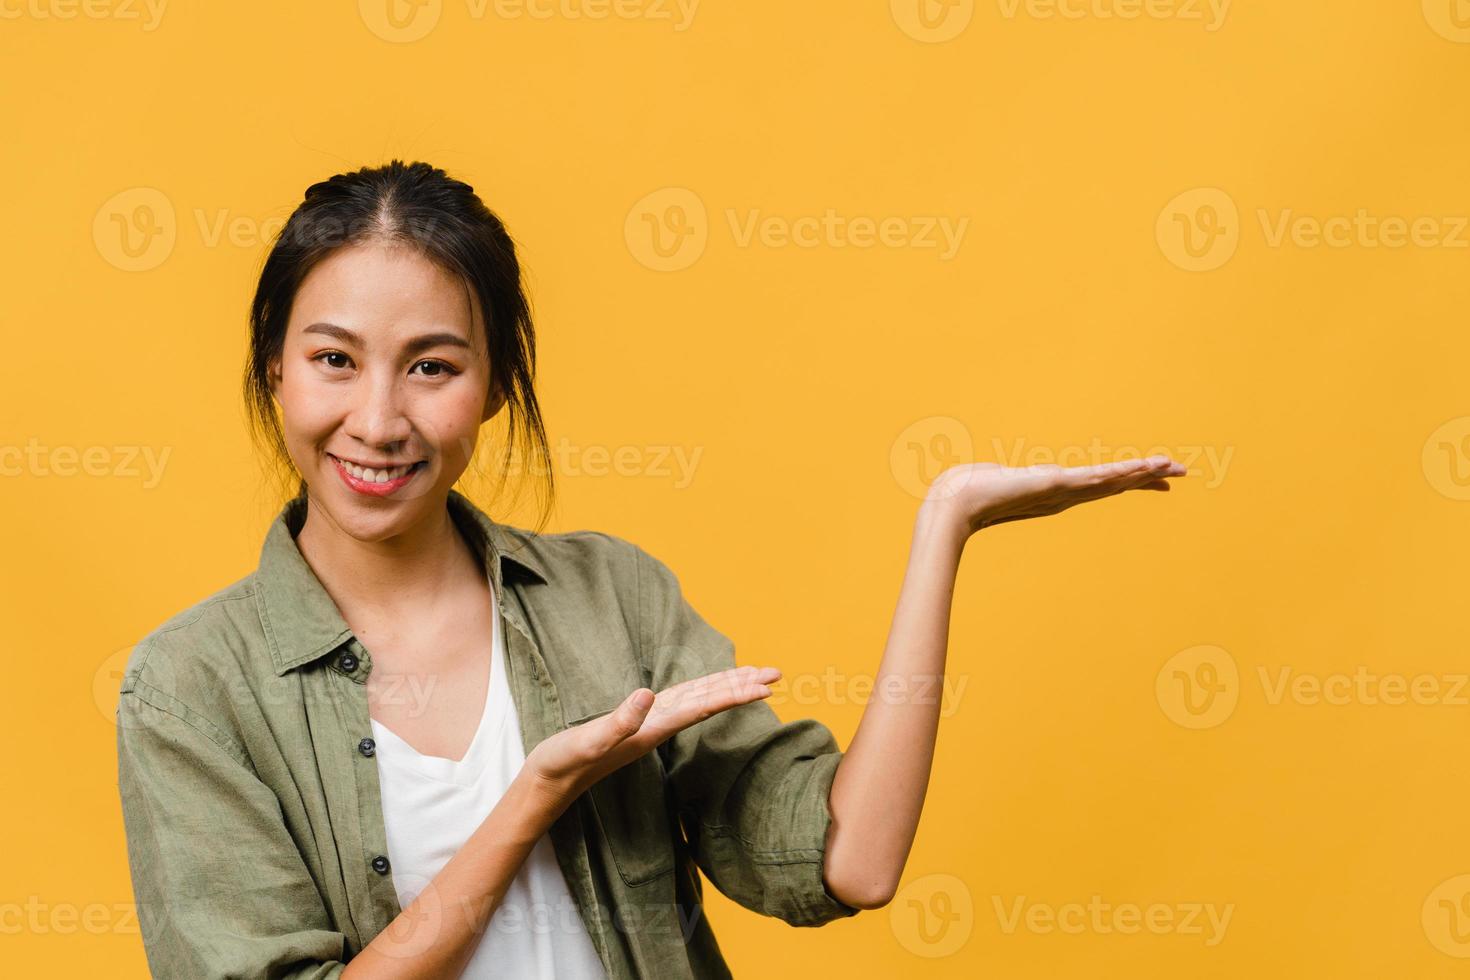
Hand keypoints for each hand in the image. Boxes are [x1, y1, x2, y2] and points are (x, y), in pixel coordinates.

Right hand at [522, 665, 780, 810]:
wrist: (549, 783)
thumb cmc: (565, 762)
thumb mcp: (588, 740)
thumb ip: (619, 721)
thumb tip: (649, 694)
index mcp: (653, 730)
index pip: (703, 707)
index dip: (734, 694)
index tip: (765, 686)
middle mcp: (658, 728)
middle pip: (709, 702)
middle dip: (742, 688)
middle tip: (777, 674)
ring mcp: (649, 726)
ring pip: (697, 700)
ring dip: (727, 687)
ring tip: (755, 677)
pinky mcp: (637, 722)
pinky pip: (679, 702)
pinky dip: (700, 690)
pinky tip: (708, 686)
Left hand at [925, 454, 1187, 535]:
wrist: (957, 504)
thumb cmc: (969, 493)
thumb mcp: (996, 482)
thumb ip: (999, 480)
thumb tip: (992, 475)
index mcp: (1056, 493)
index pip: (1101, 485)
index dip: (1130, 480)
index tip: (1155, 477)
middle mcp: (1064, 495)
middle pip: (1116, 483)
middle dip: (1148, 477)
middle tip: (1182, 471)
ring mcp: (1062, 492)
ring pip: (1112, 480)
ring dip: (1143, 473)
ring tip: (1171, 466)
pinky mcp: (1055, 485)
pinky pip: (1095, 478)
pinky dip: (1119, 474)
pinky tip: (1140, 469)